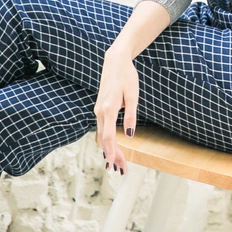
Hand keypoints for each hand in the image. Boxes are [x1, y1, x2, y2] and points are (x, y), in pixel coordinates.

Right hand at [94, 47, 139, 174]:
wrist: (115, 61)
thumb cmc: (126, 76)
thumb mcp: (133, 95)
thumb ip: (130, 115)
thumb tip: (130, 135)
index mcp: (108, 109)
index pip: (108, 136)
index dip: (111, 151)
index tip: (113, 164)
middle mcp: (100, 112)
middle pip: (104, 139)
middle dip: (112, 155)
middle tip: (121, 169)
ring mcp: (98, 110)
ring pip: (102, 135)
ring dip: (110, 150)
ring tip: (119, 163)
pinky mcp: (100, 109)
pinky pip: (102, 129)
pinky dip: (107, 141)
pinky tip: (112, 148)